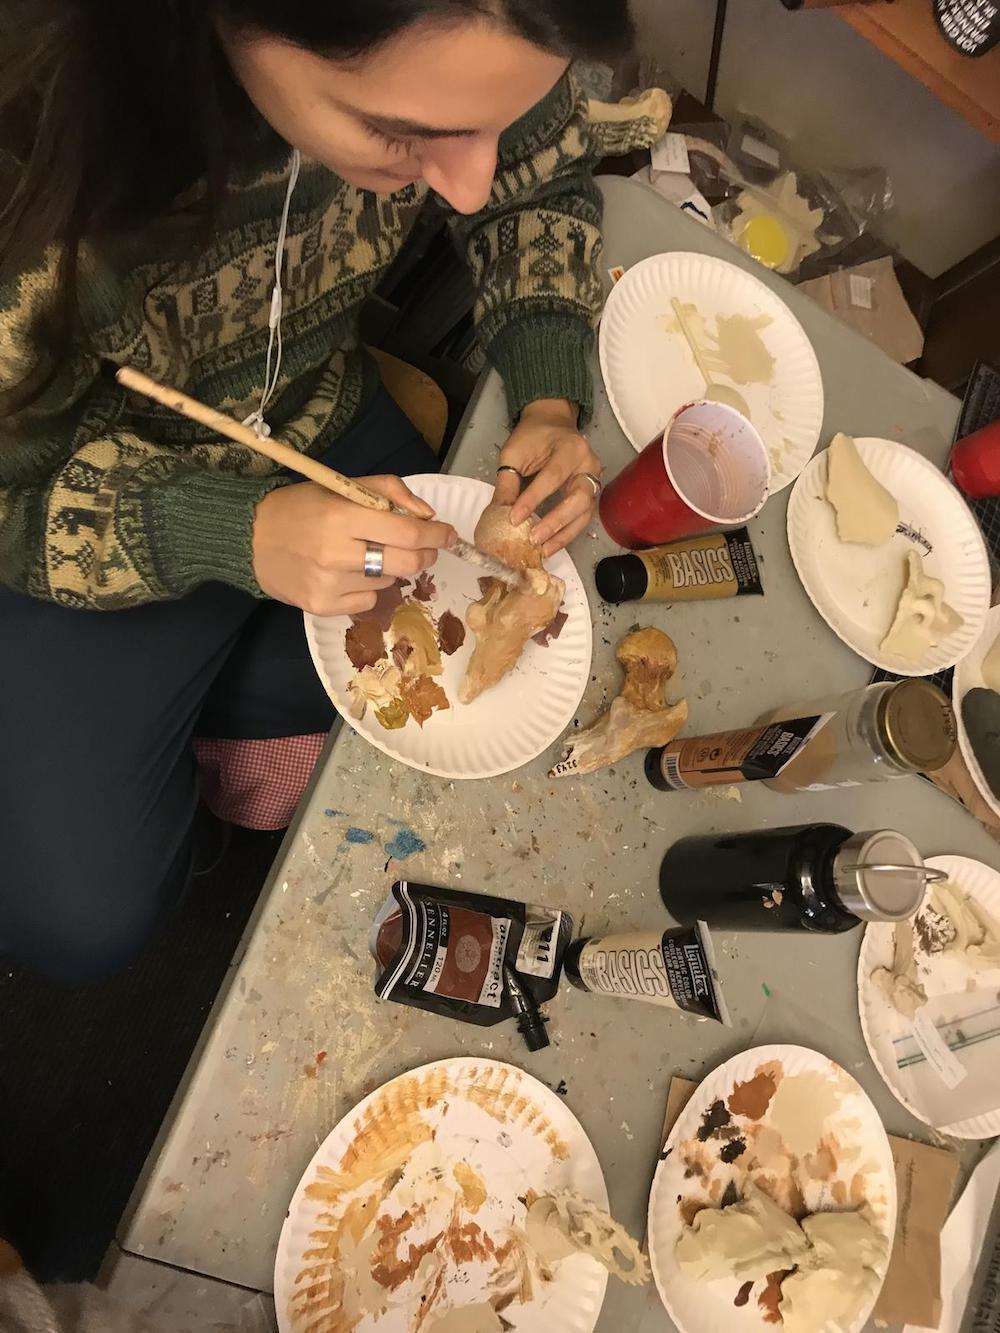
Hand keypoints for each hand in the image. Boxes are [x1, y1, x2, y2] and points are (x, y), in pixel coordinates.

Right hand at [252, 476, 456, 615]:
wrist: (249, 539)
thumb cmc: (301, 508)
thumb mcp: (341, 485)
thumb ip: (389, 491)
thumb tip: (428, 516)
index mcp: (342, 516)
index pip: (408, 532)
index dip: (437, 534)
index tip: (448, 533)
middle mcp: (337, 553)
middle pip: (408, 563)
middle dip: (426, 554)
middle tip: (424, 547)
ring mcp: (330, 584)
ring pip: (390, 581)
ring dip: (392, 567)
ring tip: (368, 553)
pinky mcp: (323, 606)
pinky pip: (369, 600)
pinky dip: (370, 586)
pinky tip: (349, 572)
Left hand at [493, 399, 601, 556]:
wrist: (553, 423)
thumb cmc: (533, 436)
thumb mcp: (514, 452)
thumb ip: (508, 481)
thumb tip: (499, 513)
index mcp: (570, 448)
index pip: (552, 478)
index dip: (533, 500)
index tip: (514, 519)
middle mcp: (588, 465)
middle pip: (579, 498)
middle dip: (556, 521)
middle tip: (534, 539)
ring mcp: (594, 480)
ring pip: (585, 513)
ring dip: (564, 534)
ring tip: (543, 550)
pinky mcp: (592, 494)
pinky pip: (582, 518)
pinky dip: (567, 534)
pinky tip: (551, 545)